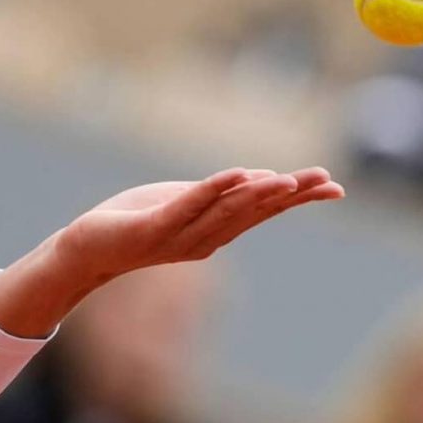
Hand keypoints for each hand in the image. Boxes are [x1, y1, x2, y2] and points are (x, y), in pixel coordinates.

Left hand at [54, 167, 343, 283]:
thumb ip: (221, 196)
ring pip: (225, 212)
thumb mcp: (185, 203)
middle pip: (254, 213)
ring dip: (258, 194)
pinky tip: (235, 174)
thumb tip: (262, 180)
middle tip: (328, 181)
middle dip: (291, 196)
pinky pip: (185, 207)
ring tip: (289, 179)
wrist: (87, 248)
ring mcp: (178, 236)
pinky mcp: (151, 229)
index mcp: (215, 231)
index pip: (263, 212)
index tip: (335, 187)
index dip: (299, 199)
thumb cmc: (137, 221)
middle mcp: (203, 239)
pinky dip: (210, 191)